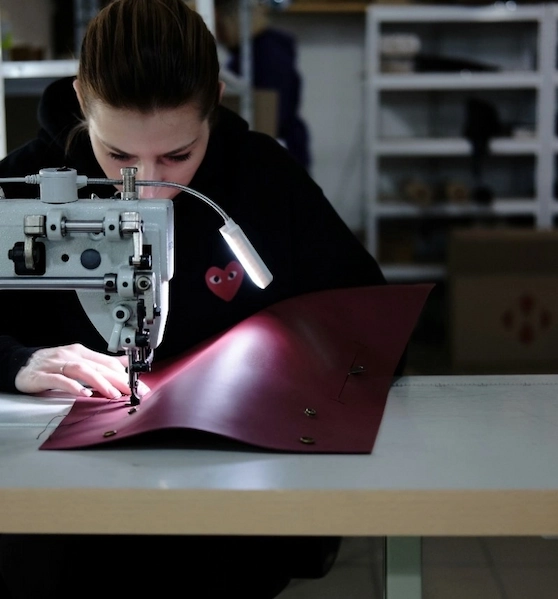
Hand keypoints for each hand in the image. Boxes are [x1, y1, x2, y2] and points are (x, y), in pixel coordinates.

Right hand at [14, 343, 150, 398]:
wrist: (20, 364)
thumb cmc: (51, 365)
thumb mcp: (79, 361)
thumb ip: (101, 363)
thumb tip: (125, 364)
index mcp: (81, 352)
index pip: (107, 361)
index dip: (124, 373)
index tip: (138, 385)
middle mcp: (70, 356)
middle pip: (98, 366)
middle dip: (118, 380)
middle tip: (132, 391)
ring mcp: (56, 365)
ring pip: (81, 370)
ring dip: (99, 382)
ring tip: (113, 394)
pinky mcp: (42, 376)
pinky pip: (59, 380)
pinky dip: (73, 386)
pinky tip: (83, 393)